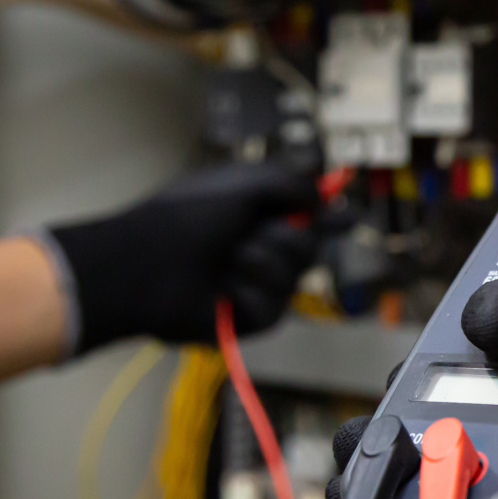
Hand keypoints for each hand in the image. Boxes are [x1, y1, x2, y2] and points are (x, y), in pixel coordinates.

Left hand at [45, 162, 318, 352]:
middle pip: (308, 244)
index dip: (328, 213)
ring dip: (266, 261)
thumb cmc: (188, 216)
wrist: (149, 264)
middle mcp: (257, 246)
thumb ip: (292, 182)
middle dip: (289, 237)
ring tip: (232, 259)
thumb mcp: (243, 182)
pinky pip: (276, 304)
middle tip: (259, 235)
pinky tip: (225, 288)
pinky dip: (251, 290)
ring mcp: (255, 283)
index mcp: (252, 212)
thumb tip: (324, 195)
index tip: (348, 216)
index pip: (303, 213)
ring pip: (295, 274)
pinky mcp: (250, 316)